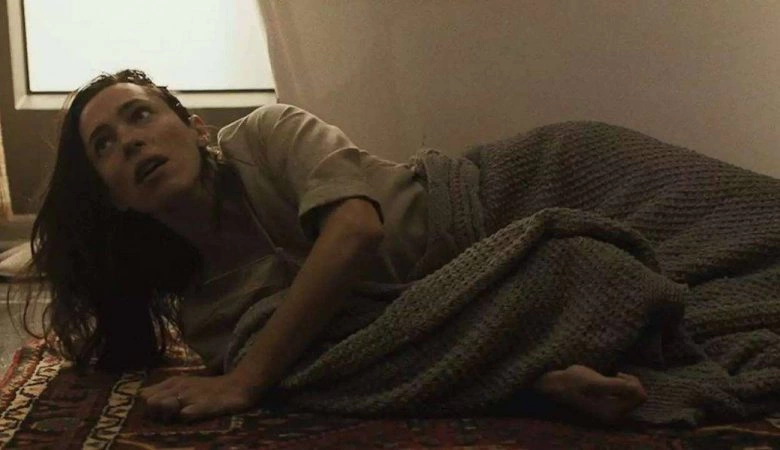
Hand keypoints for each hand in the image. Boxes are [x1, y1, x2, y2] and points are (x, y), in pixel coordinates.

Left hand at [139, 373, 262, 422]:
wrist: (238, 386)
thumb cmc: (208, 389)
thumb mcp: (184, 385)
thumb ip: (164, 390)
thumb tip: (142, 395)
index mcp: (174, 383)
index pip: (146, 396)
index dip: (149, 408)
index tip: (158, 415)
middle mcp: (179, 388)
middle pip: (151, 403)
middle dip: (155, 414)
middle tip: (169, 419)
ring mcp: (192, 396)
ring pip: (164, 406)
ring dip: (166, 415)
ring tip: (177, 419)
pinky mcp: (205, 405)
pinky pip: (187, 413)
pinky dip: (185, 416)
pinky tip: (189, 417)